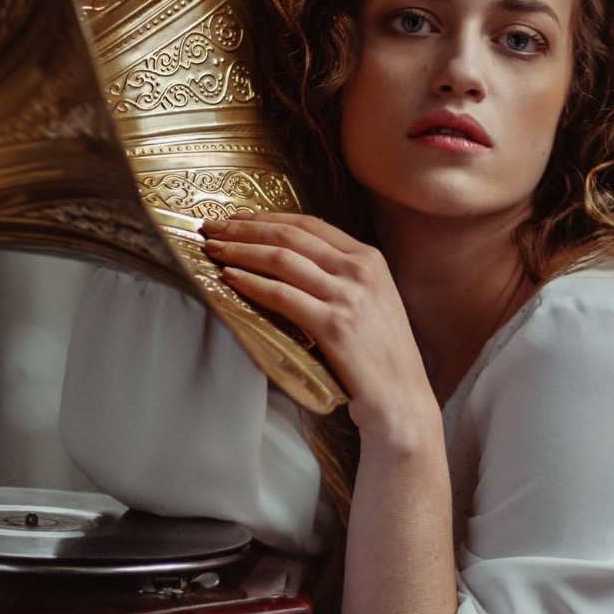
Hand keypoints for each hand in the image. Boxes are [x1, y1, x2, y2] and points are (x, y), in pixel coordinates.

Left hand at [201, 212, 438, 445]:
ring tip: (213, 250)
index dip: (268, 217)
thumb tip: (292, 258)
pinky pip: (282, 295)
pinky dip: (251, 283)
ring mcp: (347, 296)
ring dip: (240, 251)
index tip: (238, 218)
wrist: (401, 396)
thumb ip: (341, 275)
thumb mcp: (372, 300)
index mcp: (369, 259)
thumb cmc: (380, 354)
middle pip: (290, 236)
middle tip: (212, 228)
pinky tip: (230, 279)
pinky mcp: (333, 325)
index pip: (310, 225)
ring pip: (282, 259)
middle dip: (245, 228)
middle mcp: (360, 270)